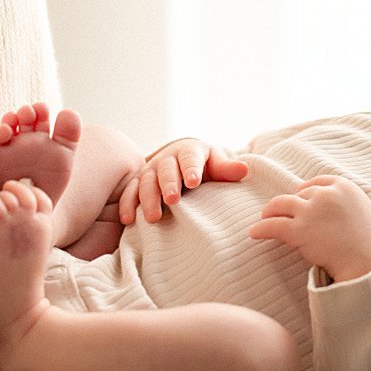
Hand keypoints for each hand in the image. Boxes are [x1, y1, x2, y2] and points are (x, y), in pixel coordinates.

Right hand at [117, 137, 248, 225]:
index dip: (191, 168)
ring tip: (154, 217)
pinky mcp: (138, 183)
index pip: (190, 158)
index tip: (194, 181)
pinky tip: (128, 219)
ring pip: (146, 182)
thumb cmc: (203, 165)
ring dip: (148, 199)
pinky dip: (127, 204)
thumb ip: (226, 168)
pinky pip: (129, 192)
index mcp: (189, 151)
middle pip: (166, 170)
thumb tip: (243, 170)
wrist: (181, 161)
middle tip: (173, 200)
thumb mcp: (215, 163)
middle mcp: (167, 159)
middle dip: (168, 184)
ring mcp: (150, 170)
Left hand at [249, 175, 370, 284]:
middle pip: (298, 194)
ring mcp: (311, 211)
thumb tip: (339, 208)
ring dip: (269, 211)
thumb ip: (351, 204)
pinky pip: (272, 226)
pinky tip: (254, 233)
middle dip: (290, 204)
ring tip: (263, 219)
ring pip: (280, 204)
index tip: (299, 197)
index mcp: (344, 187)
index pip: (318, 182)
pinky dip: (260, 229)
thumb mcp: (368, 212)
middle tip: (280, 212)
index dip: (306, 191)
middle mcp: (325, 195)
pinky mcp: (299, 231)